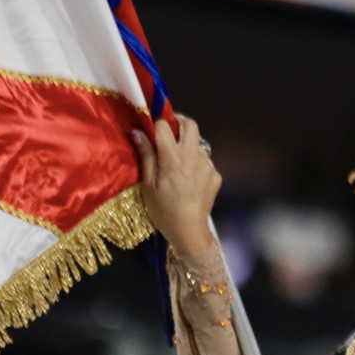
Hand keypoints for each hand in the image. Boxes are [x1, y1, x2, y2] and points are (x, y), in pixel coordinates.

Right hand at [130, 116, 221, 259]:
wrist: (190, 232)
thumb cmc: (164, 211)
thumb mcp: (148, 184)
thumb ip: (146, 155)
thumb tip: (137, 131)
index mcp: (173, 157)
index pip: (165, 125)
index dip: (156, 123)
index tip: (151, 128)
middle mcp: (194, 156)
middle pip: (190, 125)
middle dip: (178, 122)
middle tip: (169, 131)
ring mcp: (208, 165)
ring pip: (199, 144)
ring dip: (188, 145)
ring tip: (178, 162)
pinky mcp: (216, 176)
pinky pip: (206, 161)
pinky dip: (197, 163)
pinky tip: (189, 179)